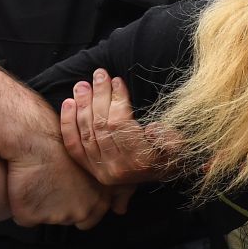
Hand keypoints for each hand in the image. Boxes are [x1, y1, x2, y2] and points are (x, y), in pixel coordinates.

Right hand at [2, 104, 117, 229]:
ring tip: (39, 182)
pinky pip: (24, 218)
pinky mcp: (32, 216)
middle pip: (67, 220)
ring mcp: (57, 216)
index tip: (68, 195)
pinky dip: (22, 207)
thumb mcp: (95, 169)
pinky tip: (25, 187)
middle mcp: (81, 213)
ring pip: (45, 219)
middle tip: (51, 186)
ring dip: (41, 206)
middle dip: (58, 209)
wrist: (37, 139)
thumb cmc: (64, 147)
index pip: (89, 220)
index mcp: (99, 202)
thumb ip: (105, 191)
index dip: (75, 206)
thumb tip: (118, 208)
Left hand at [60, 69, 179, 189]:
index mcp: (140, 161)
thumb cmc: (170, 155)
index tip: (117, 80)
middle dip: (99, 97)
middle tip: (99, 75)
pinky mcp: (90, 169)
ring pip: (86, 132)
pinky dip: (68, 124)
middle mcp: (117, 168)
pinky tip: (68, 103)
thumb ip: (170, 139)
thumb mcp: (179, 146)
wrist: (158, 173)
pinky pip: (73, 145)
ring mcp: (101, 170)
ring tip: (83, 84)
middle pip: (101, 126)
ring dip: (83, 105)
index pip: (121, 125)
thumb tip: (151, 129)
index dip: (117, 100)